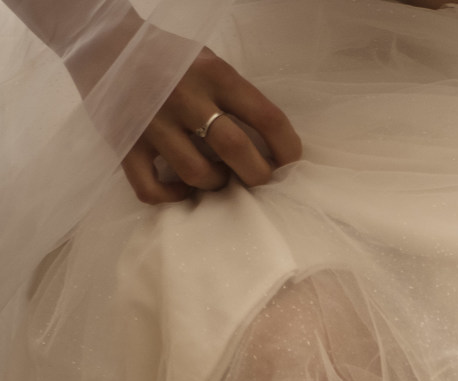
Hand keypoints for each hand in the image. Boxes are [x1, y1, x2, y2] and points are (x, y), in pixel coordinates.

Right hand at [120, 47, 301, 204]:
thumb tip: (269, 144)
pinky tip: (180, 189)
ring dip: (216, 185)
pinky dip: (171, 197)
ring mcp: (153, 123)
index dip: (288, 149)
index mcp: (214, 74)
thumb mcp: (208, 63)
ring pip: (197, 175)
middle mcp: (185, 97)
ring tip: (216, 178)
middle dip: (258, 175)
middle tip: (257, 180)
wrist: (104, 42)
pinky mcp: (126, 144)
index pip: (267, 117)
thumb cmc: (169, 59)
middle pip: (236, 150)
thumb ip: (234, 96)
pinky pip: (152, 189)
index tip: (290, 164)